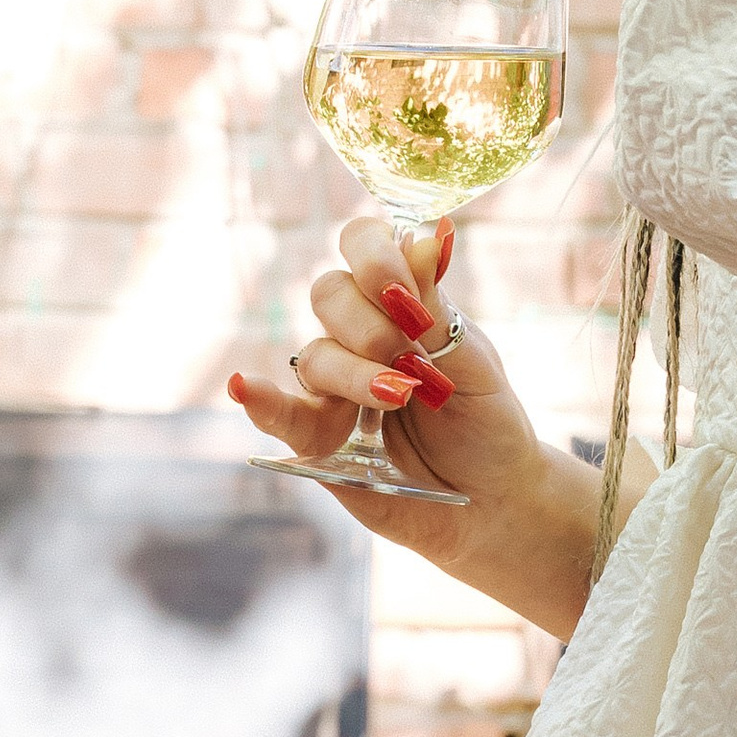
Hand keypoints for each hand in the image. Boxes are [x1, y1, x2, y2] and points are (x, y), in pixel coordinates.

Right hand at [229, 221, 602, 633]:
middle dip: (370, 324)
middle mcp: (359, 335)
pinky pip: (281, 415)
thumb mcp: (474, 362)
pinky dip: (260, 401)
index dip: (373, 256)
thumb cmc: (486, 422)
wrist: (493, 500)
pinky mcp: (317, 439)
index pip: (363, 244)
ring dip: (355, 374)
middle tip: (410, 358)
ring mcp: (333, 386)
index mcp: (400, 302)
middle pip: (330, 294)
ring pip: (315, 354)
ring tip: (400, 398)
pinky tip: (243, 387)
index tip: (402, 291)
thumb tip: (431, 236)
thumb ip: (436, 310)